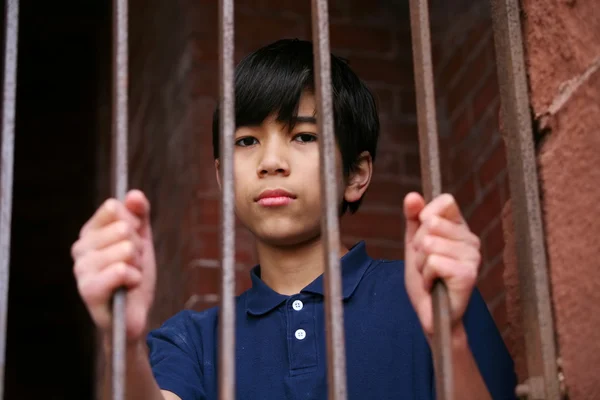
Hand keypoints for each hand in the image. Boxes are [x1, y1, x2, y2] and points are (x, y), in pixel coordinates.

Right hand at [71, 189, 155, 343]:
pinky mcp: (87, 290)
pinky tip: (127, 288)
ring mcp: (81, 269)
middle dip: (138, 248)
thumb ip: (140, 214)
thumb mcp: (142, 239)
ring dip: (138, 266)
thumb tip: (134, 194)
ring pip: (125, 249)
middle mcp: (80, 248)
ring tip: (130, 278)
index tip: (133, 241)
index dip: (134, 223)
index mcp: (89, 232)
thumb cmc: (135, 275)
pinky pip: (122, 270)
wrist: (133, 314)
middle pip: (123, 228)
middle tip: (133, 265)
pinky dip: (134, 280)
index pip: (114, 207)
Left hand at [403, 192, 480, 336]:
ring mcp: (472, 257)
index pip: (446, 201)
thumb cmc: (426, 279)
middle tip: (427, 264)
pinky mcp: (468, 274)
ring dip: (421, 265)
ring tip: (430, 276)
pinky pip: (433, 262)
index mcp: (460, 228)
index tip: (422, 234)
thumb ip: (413, 219)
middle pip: (430, 223)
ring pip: (429, 243)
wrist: (431, 315)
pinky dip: (426, 276)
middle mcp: (471, 239)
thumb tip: (412, 196)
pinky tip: (435, 285)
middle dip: (418, 247)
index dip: (426, 214)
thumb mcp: (414, 245)